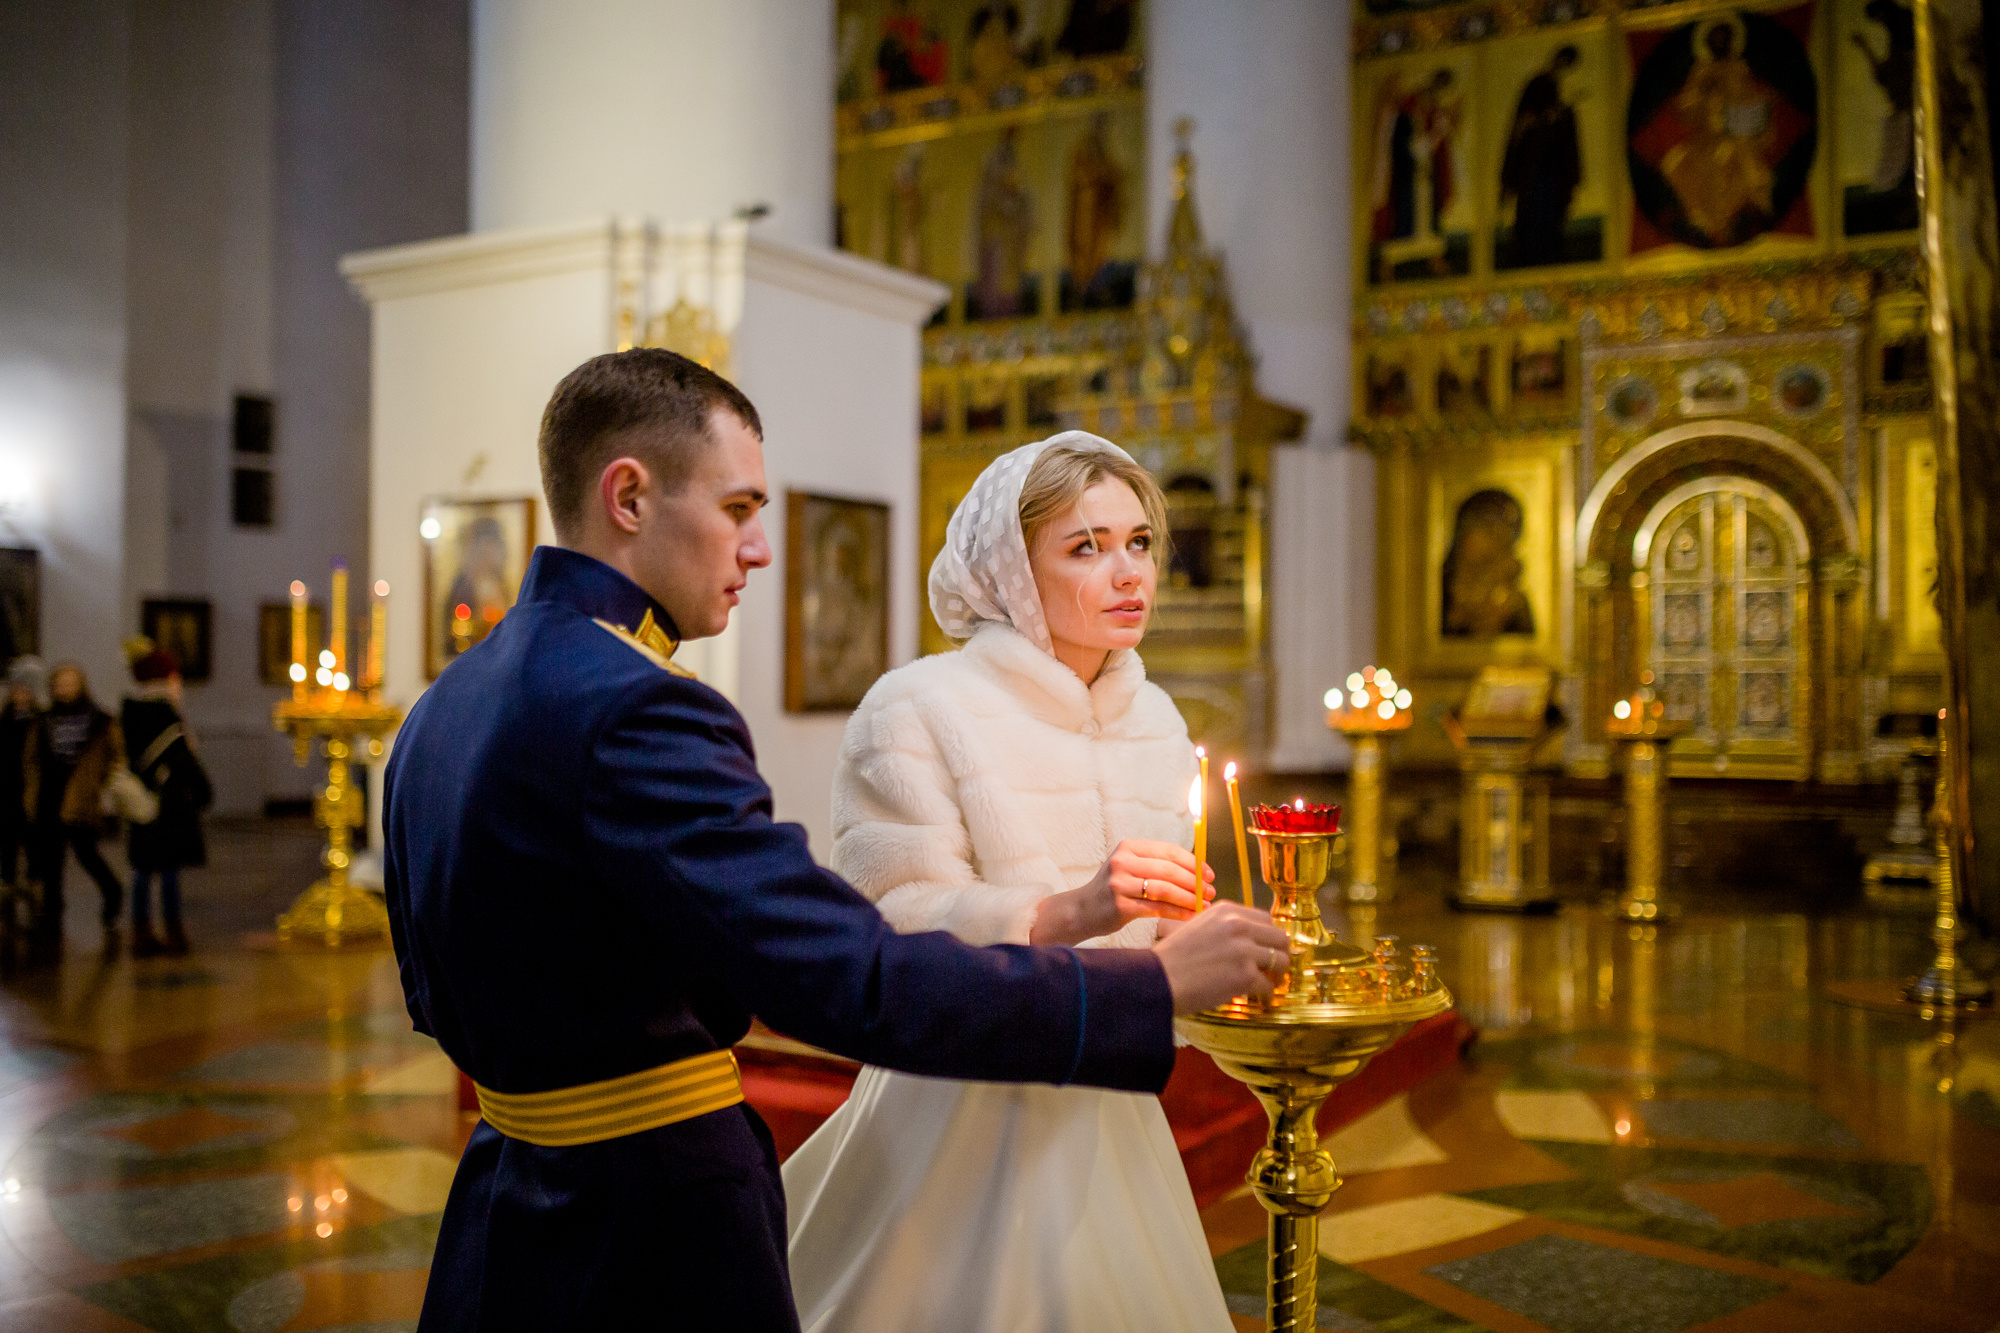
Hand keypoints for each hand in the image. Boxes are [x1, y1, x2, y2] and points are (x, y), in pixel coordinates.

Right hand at [1029, 839, 1214, 945]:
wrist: (1081, 910)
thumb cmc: (1114, 889)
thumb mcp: (1130, 868)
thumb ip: (1157, 866)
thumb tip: (1199, 872)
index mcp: (1128, 847)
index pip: (1169, 851)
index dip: (1193, 862)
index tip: (1209, 874)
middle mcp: (1122, 862)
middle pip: (1169, 870)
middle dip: (1195, 881)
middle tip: (1211, 891)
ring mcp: (1119, 884)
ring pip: (1164, 889)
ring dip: (1189, 898)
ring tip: (1203, 904)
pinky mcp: (1120, 905)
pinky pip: (1157, 908)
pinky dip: (1177, 912)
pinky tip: (1190, 916)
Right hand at [1153, 903, 1291, 1013]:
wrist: (1157, 979)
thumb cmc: (1171, 957)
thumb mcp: (1195, 927)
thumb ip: (1221, 928)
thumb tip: (1243, 940)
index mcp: (1226, 910)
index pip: (1265, 919)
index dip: (1268, 937)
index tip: (1266, 949)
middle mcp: (1238, 925)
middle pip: (1280, 937)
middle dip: (1280, 953)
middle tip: (1274, 968)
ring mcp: (1244, 949)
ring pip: (1281, 960)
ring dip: (1276, 975)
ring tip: (1269, 984)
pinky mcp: (1245, 975)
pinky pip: (1269, 985)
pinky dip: (1267, 995)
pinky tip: (1261, 1000)